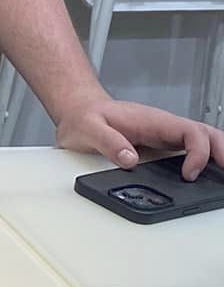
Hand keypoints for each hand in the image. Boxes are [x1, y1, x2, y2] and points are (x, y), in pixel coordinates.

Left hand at [55, 97, 223, 181]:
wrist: (78, 111)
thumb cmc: (85, 117)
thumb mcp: (88, 128)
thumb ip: (109, 142)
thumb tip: (129, 159)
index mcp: (153, 120)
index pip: (190, 131)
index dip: (197, 153)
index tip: (188, 174)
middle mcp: (164, 126)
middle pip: (206, 134)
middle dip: (222, 151)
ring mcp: (165, 135)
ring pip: (203, 140)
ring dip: (218, 154)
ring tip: (223, 175)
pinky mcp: (161, 145)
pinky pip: (191, 149)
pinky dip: (205, 159)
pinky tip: (209, 172)